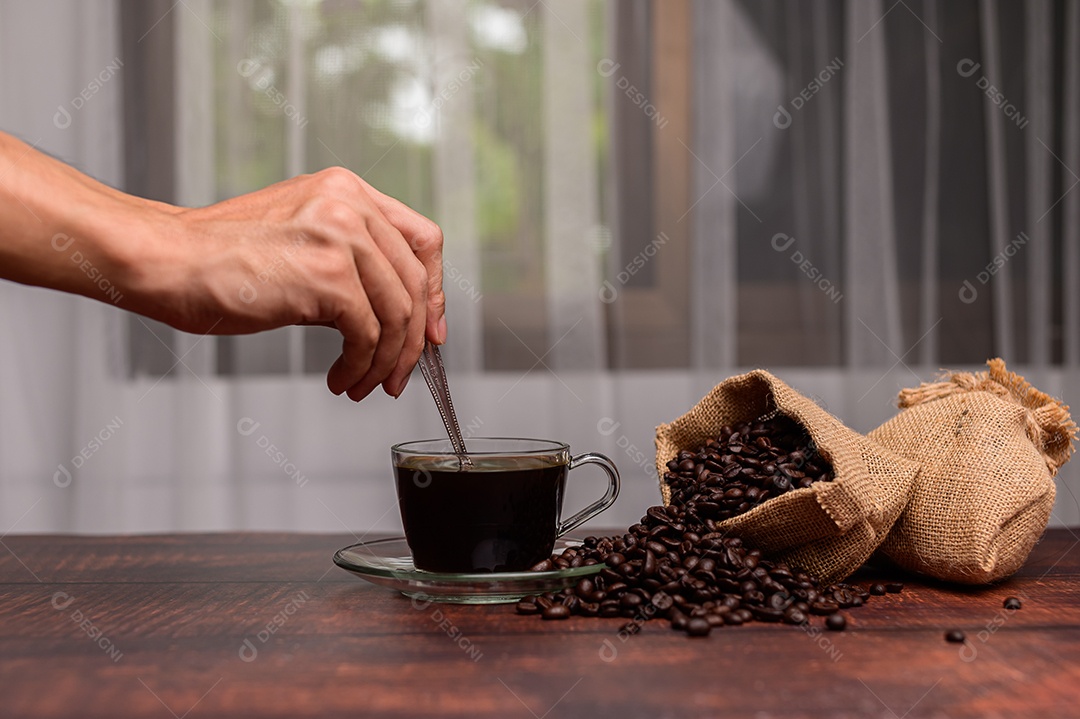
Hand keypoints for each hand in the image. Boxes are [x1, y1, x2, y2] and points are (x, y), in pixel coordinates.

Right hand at [135, 167, 444, 400]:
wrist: (168, 261)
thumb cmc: (221, 258)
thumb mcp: (300, 238)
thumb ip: (349, 259)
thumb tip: (395, 314)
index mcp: (347, 190)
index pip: (422, 239)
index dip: (434, 290)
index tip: (429, 329)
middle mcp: (350, 204)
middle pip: (416, 283)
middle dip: (412, 341)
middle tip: (398, 375)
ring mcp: (342, 237)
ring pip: (398, 314)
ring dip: (386, 361)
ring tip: (364, 383)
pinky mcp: (329, 276)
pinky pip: (369, 334)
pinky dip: (361, 366)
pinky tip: (341, 378)